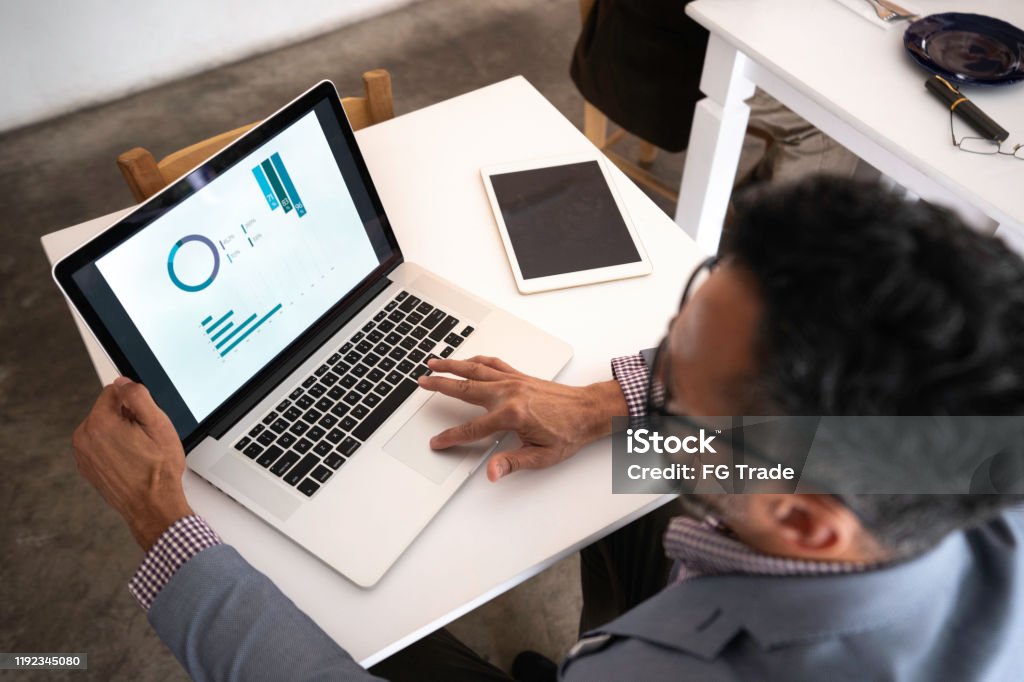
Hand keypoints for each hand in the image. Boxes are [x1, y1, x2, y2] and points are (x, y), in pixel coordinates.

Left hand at [72, 377, 192, 550]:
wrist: (153, 505)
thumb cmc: (158, 470)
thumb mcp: (158, 424)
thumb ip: (138, 396)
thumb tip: (124, 382)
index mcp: (99, 423)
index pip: (115, 390)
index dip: (135, 402)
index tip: (145, 420)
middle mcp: (84, 437)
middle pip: (108, 409)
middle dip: (127, 417)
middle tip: (145, 438)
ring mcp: (83, 454)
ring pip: (104, 427)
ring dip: (121, 433)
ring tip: (139, 452)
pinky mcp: (87, 466)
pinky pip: (101, 445)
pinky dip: (114, 448)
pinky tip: (131, 461)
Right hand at [417, 356, 626, 480]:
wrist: (589, 411)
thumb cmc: (569, 433)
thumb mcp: (541, 456)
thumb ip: (512, 463)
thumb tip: (492, 472)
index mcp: (511, 415)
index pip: (472, 429)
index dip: (451, 437)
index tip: (437, 441)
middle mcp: (509, 393)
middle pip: (465, 388)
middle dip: (440, 385)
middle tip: (422, 382)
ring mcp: (514, 381)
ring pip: (476, 370)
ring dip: (453, 365)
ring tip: (434, 362)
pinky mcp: (520, 376)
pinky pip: (493, 364)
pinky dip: (477, 360)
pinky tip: (468, 360)